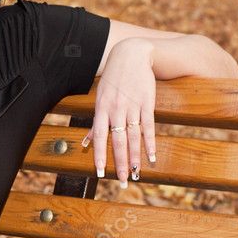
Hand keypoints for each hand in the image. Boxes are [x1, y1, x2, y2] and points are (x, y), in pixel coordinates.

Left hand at [81, 38, 156, 186]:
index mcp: (102, 109)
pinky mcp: (147, 104)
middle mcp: (116, 110)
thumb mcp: (99, 98)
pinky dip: (149, 142)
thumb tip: (85, 142)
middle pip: (118, 142)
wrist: (132, 55)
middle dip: (119, 163)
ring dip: (135, 157)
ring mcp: (132, 107)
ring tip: (136, 174)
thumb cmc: (113, 80)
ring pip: (133, 137)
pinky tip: (151, 156)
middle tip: (122, 182)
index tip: (99, 173)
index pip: (99, 137)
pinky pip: (148, 126)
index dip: (99, 155)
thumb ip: (95, 122)